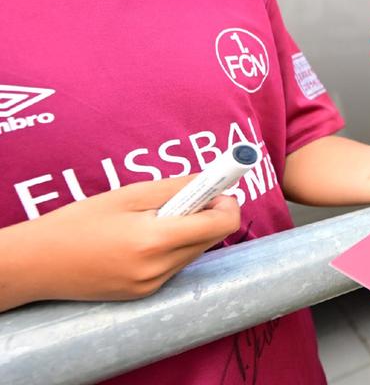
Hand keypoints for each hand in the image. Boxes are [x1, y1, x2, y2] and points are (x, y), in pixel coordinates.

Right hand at [3, 176, 239, 306]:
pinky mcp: (143, 295)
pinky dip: (171, 248)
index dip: (227, 203)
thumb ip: (176, 187)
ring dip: (189, 231)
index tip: (221, 188)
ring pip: (194, 253)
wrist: (36, 264)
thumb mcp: (127, 195)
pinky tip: (142, 240)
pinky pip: (175, 266)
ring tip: (154, 220)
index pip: (221, 225)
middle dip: (208, 214)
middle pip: (211, 239)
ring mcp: (151, 286)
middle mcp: (158, 269)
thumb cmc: (78, 223)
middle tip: (186, 197)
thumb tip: (212, 181)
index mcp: (155, 240)